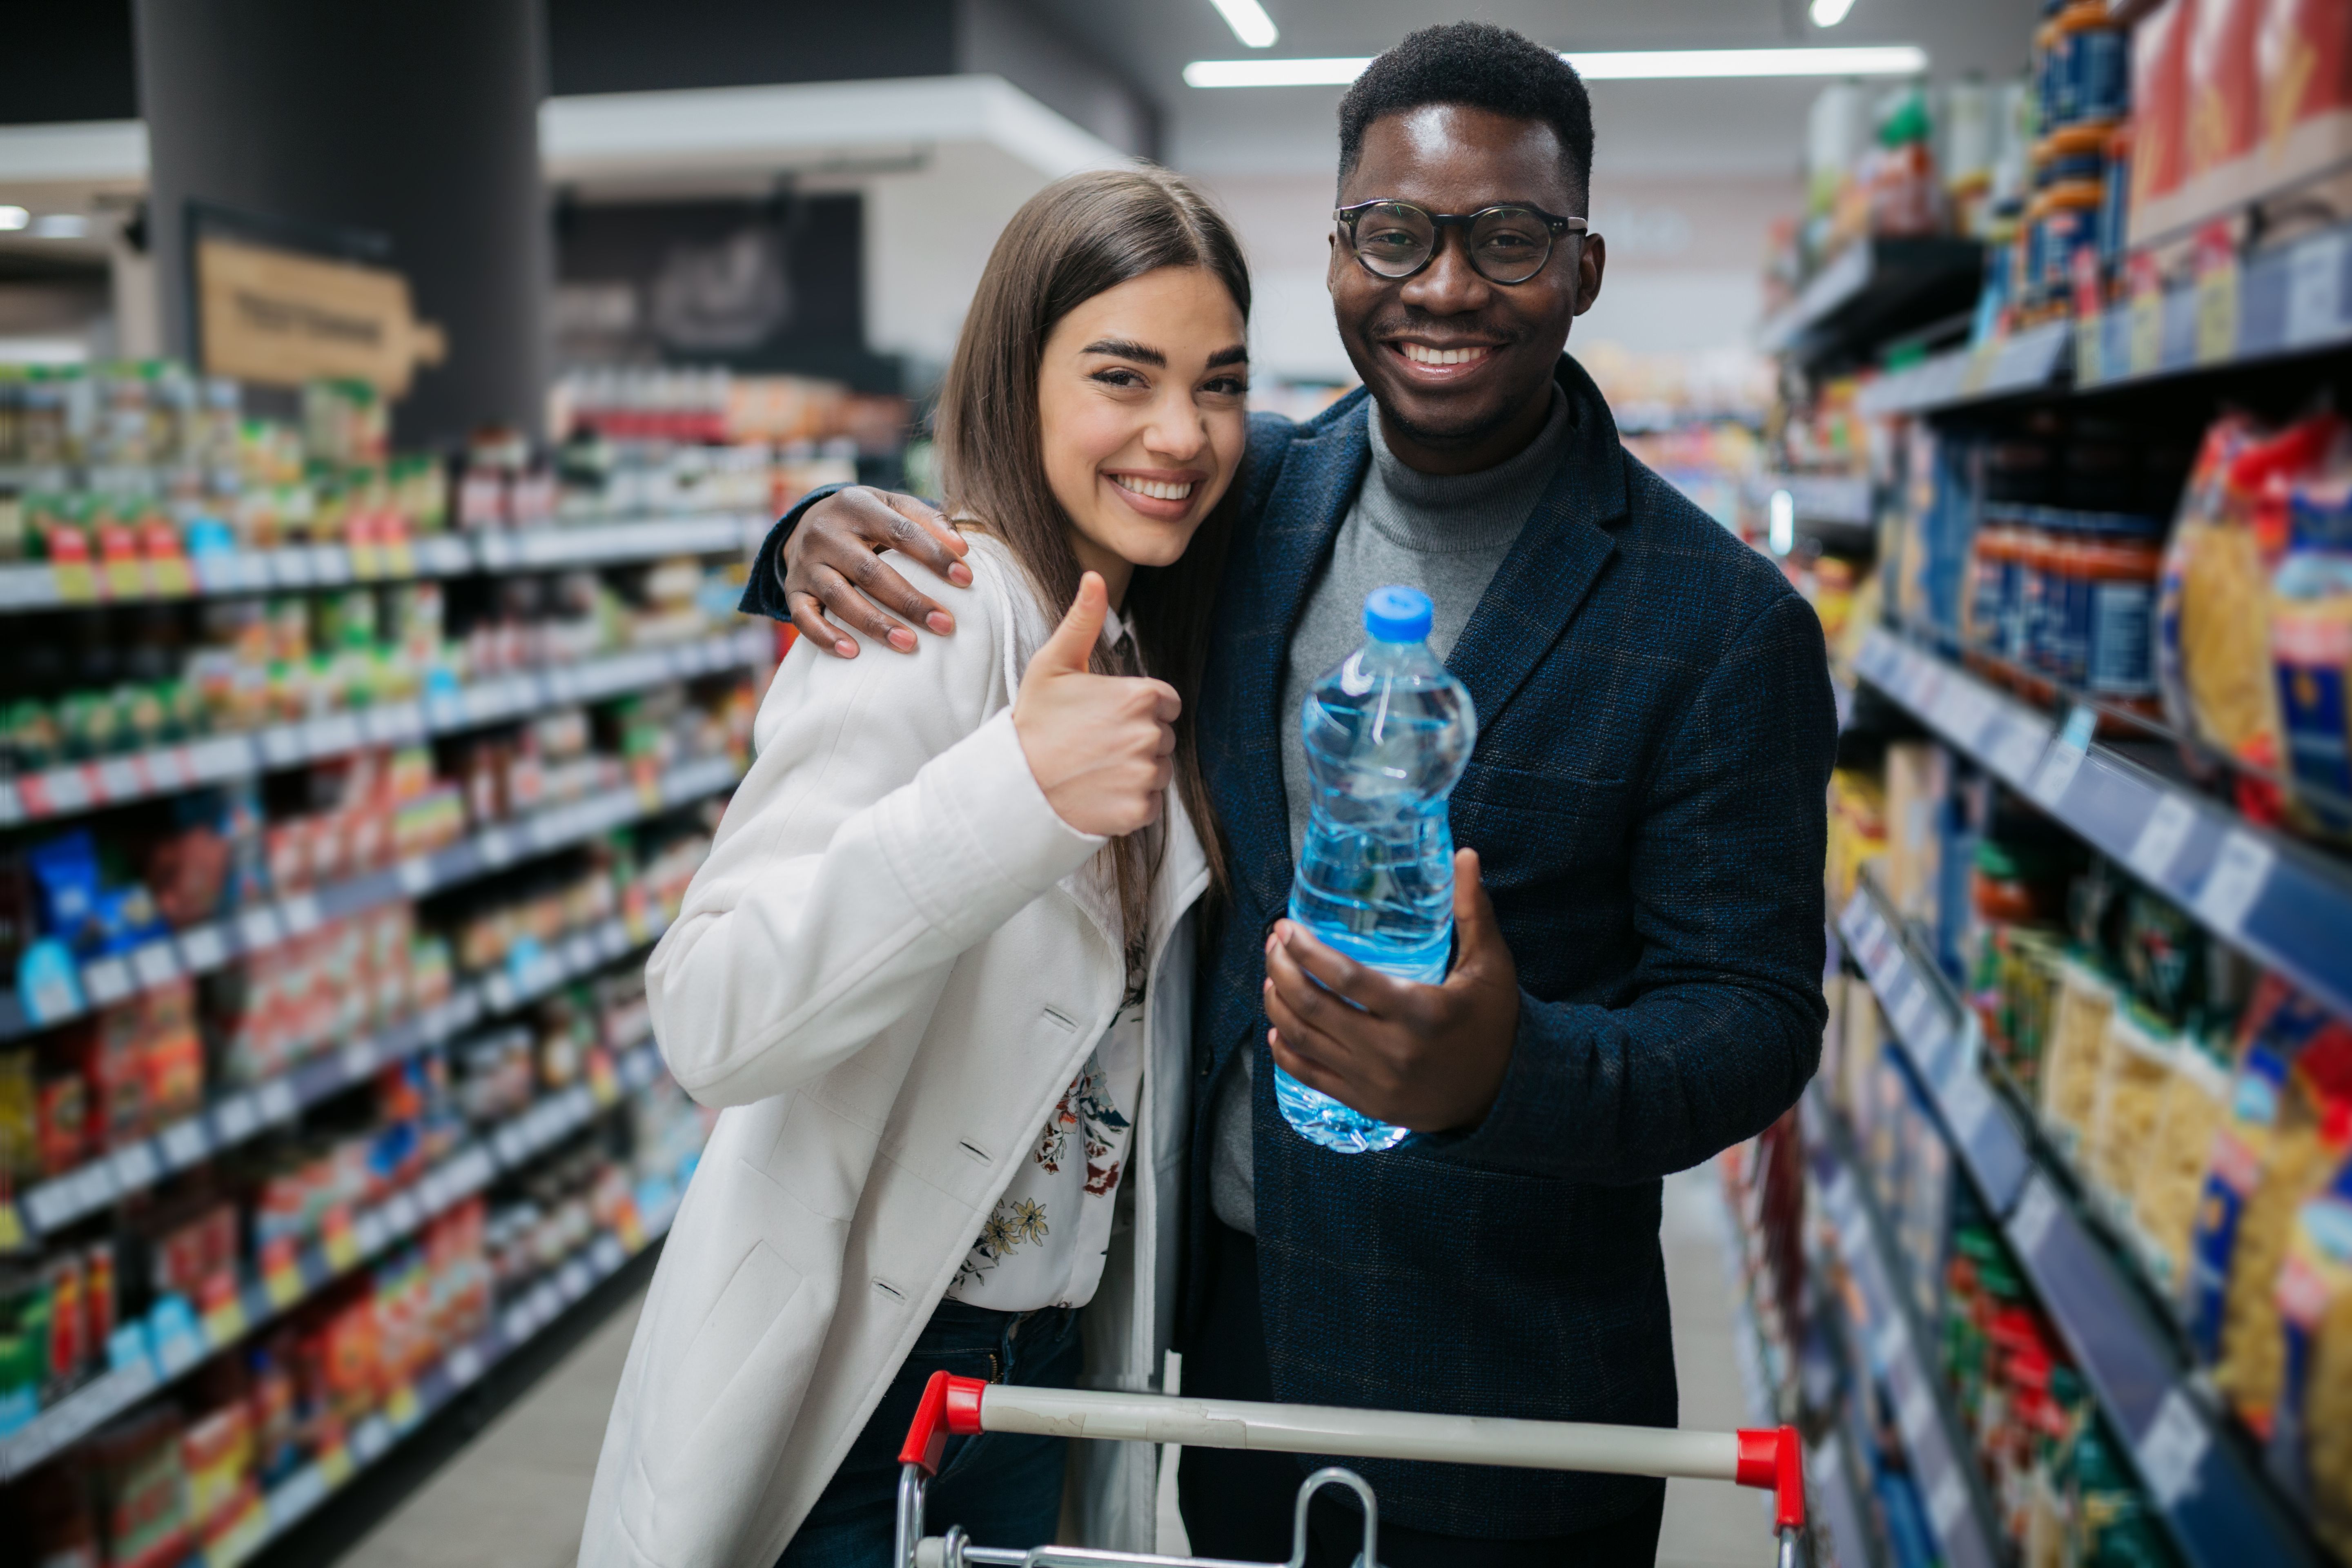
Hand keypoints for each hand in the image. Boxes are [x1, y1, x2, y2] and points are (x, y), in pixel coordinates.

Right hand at [783, 486, 971, 656]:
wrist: (805, 521)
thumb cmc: (865, 518)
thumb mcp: (892, 505)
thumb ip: (926, 519)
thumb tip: (962, 547)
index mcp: (857, 505)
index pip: (900, 531)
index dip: (934, 555)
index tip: (966, 579)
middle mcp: (826, 533)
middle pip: (870, 571)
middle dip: (910, 601)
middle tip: (944, 625)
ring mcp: (806, 563)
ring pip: (839, 596)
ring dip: (874, 623)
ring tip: (909, 644)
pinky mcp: (793, 589)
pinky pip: (803, 617)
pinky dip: (825, 636)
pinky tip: (852, 652)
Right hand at [1013, 573, 1179, 836]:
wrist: (1013, 784)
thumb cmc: (1034, 722)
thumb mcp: (1053, 664)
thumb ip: (1083, 620)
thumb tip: (1095, 576)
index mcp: (1139, 696)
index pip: (1165, 703)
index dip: (1138, 709)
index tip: (1106, 717)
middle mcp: (1149, 736)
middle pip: (1162, 737)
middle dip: (1136, 739)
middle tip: (1094, 743)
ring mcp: (1145, 775)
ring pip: (1158, 770)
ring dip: (1135, 772)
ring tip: (1095, 768)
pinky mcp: (1139, 811)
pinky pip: (1149, 804)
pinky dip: (1129, 803)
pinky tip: (1098, 792)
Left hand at [1263, 850, 1519, 1132]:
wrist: (1504, 1095)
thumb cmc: (1495, 1023)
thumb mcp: (1491, 965)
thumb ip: (1473, 910)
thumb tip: (1465, 854)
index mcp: (1418, 1011)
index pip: (1345, 978)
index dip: (1306, 951)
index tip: (1285, 927)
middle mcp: (1390, 1050)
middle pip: (1313, 1007)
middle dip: (1281, 971)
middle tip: (1273, 944)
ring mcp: (1374, 1081)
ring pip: (1304, 1040)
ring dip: (1277, 1005)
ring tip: (1271, 976)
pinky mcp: (1366, 1104)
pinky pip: (1311, 1077)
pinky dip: (1285, 1052)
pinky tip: (1277, 1027)